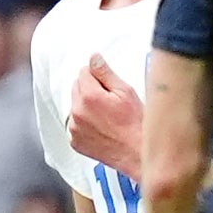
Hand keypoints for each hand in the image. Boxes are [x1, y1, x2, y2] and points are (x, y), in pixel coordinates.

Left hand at [68, 58, 142, 177]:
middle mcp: (77, 112)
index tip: (109, 85)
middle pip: (77, 88)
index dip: (98, 76)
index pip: (83, 72)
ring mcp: (74, 129)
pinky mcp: (75, 142)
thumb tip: (93, 58)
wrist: (138, 154)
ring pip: (75, 107)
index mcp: (89, 96)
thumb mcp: (126, 92)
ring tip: (108, 116)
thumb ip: (105, 73)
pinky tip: (102, 128)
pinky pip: (75, 125)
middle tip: (111, 100)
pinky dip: (85, 124)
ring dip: (86, 107)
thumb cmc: (136, 124)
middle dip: (91, 89)